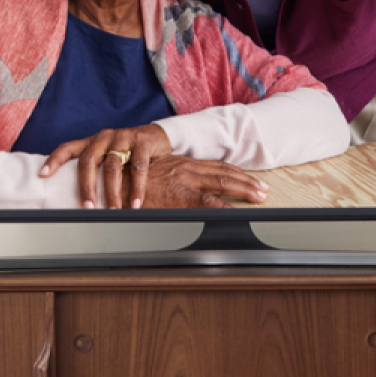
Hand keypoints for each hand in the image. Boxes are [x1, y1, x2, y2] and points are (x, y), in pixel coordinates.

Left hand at [40, 124, 174, 208]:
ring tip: (113, 211)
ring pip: (113, 166)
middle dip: (87, 187)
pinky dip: (137, 187)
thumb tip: (74, 198)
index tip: (42, 175)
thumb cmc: (127, 151)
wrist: (155, 136)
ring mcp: (123, 138)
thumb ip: (95, 169)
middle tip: (87, 208)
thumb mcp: (107, 155)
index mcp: (92, 142)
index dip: (54, 160)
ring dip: (112, 192)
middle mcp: (104, 137)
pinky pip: (138, 167)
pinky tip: (135, 203)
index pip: (67, 148)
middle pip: (89, 161)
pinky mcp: (142, 142)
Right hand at [137, 155, 268, 208]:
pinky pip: (207, 202)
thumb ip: (169, 179)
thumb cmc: (129, 180)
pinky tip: (237, 212)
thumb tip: (180, 190)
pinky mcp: (179, 196)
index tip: (249, 179)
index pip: (215, 166)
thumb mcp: (154, 175)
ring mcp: (185, 181)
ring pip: (223, 183)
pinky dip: (225, 207)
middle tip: (263, 189)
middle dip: (247, 181)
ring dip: (244, 190)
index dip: (235, 172)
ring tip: (259, 197)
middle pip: (225, 173)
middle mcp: (187, 168)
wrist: (111, 180)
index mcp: (181, 163)